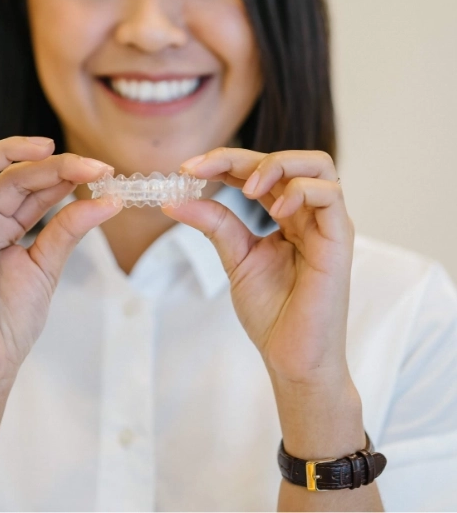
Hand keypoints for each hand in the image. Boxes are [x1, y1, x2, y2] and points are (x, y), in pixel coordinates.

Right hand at [0, 136, 119, 391]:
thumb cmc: (11, 321)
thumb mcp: (48, 266)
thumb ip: (70, 230)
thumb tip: (109, 199)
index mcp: (8, 224)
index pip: (36, 185)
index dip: (68, 173)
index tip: (104, 170)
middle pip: (13, 175)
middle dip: (53, 165)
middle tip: (92, 166)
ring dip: (6, 153)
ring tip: (45, 149)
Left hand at [164, 148, 353, 387]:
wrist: (292, 358)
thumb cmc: (272, 312)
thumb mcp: (236, 258)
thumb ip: (215, 224)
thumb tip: (174, 201)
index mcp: (286, 216)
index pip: (258, 172)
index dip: (224, 162)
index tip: (187, 168)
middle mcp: (308, 215)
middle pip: (285, 160)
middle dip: (240, 156)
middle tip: (201, 168)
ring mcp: (327, 225)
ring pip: (317, 166)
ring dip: (276, 165)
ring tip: (246, 189)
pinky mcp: (340, 240)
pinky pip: (330, 196)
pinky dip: (300, 190)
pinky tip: (275, 207)